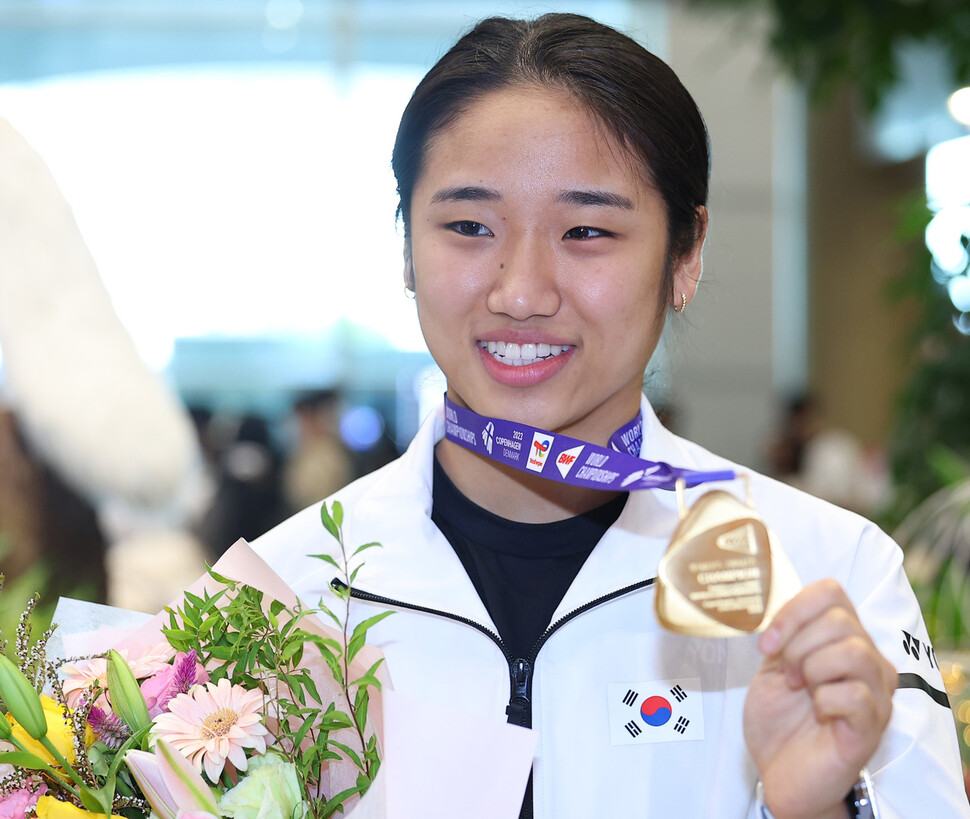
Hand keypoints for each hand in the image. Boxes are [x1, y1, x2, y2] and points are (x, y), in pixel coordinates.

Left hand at [743, 579, 895, 818]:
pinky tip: (819, 714)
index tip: (767, 644)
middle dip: (798, 644)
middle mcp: (869, 661)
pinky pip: (855, 694)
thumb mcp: (772, 666)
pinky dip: (825, 700)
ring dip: (812, 669)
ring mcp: (876, 694)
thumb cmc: (780, 720)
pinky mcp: (872, 727)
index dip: (792, 610)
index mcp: (844, 640)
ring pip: (853, 652)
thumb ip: (782, 635)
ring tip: (802, 691)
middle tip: (788, 676)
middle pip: (840, 620)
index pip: (831, 592)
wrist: (779, 773)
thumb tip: (774, 605)